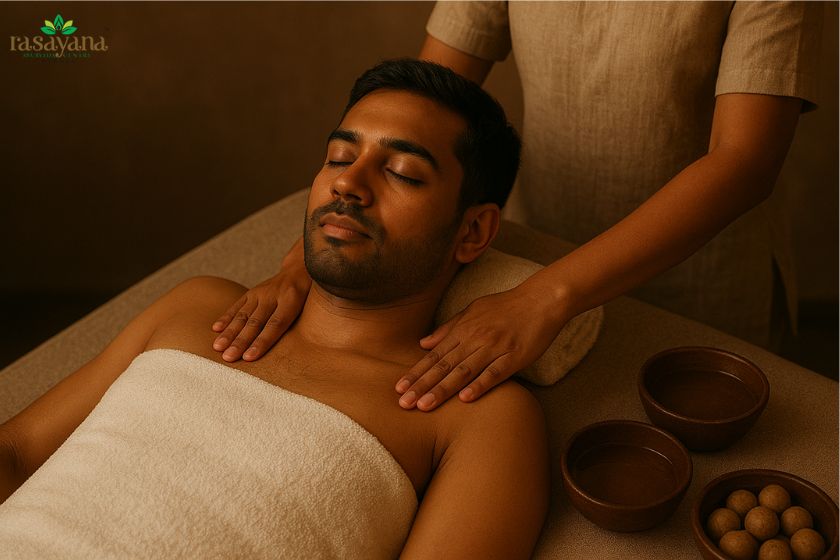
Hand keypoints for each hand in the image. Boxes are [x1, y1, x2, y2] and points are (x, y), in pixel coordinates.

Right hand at [212, 239, 310, 361]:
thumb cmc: (309, 296)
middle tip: (228, 357)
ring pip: (243, 315)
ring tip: (218, 347)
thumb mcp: (313, 306)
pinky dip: (226, 317)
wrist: (301, 268)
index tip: (249, 357)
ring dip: (229, 332)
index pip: (275, 325)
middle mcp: (274, 296)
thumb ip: (306, 324)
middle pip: (255, 322)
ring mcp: (261, 293)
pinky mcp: (252, 292)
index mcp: (292, 301)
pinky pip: (237, 306)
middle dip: (240, 341)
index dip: (262, 342)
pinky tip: (216, 329)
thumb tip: (298, 351)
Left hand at [396, 279, 566, 410]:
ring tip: (425, 405)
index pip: (434, 356)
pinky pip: (494, 374)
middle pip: (444, 366)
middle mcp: (475, 339)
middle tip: (404, 404)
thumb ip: (448, 328)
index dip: (416, 373)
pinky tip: (465, 399)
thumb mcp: (473, 310)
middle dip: (422, 385)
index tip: (399, 389)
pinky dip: (479, 386)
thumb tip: (423, 343)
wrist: (541, 300)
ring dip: (442, 390)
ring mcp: (494, 348)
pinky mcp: (514, 357)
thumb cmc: (506, 306)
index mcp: (463, 329)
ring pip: (463, 372)